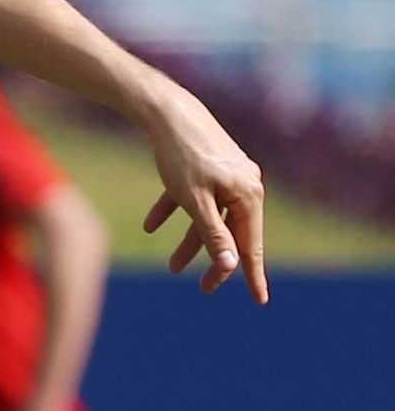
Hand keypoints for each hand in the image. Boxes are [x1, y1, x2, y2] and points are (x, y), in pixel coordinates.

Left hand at [139, 87, 266, 302]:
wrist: (166, 109)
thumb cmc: (181, 156)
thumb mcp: (196, 200)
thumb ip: (213, 233)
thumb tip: (230, 265)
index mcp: (248, 195)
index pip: (250, 244)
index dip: (252, 274)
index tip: (259, 301)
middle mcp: (245, 184)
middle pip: (229, 232)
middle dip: (213, 260)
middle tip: (203, 288)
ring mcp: (227, 173)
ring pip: (209, 216)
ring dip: (189, 241)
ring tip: (172, 266)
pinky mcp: (208, 164)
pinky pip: (193, 195)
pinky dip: (174, 209)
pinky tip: (150, 225)